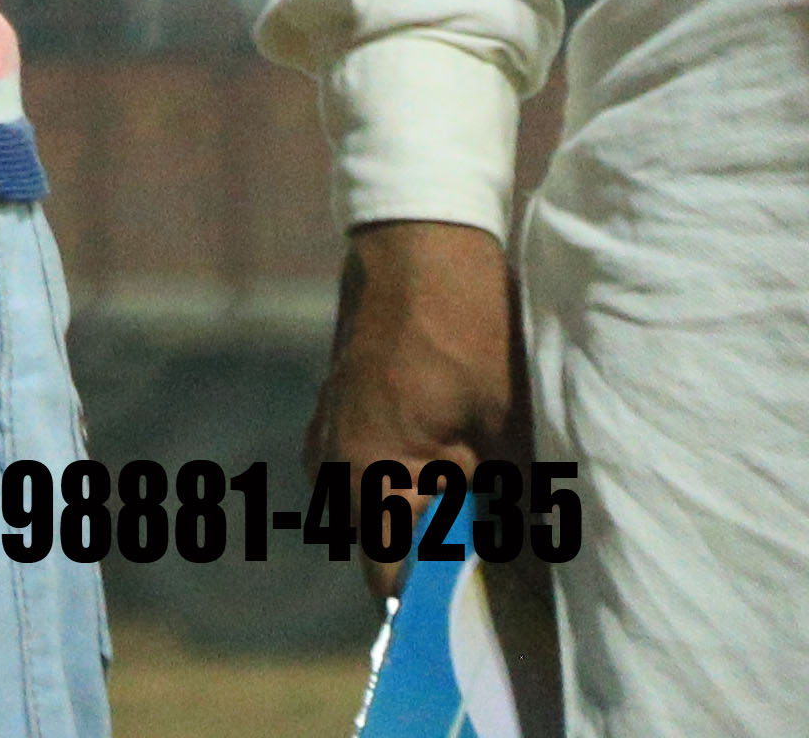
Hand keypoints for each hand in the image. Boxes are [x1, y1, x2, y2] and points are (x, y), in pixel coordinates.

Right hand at [308, 217, 524, 601]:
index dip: (439, 610)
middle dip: (438, 564)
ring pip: (379, 508)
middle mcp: (332, 463)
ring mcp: (329, 433)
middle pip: (384, 548)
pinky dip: (413, 482)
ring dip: (426, 519)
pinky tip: (462, 469)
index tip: (486, 621)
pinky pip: (373, 471)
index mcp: (366, 474)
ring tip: (486, 515)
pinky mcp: (340, 410)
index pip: (391, 583)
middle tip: (501, 571)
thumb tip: (532, 572)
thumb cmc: (465, 331)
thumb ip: (511, 505)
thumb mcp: (507, 426)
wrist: (416, 239)